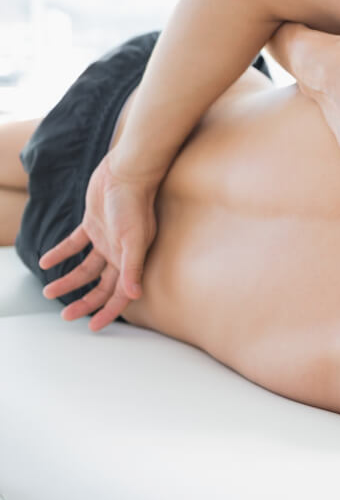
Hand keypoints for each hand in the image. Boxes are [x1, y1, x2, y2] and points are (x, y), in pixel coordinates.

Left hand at [38, 153, 159, 330]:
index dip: (108, 311)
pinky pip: (74, 245)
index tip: (93, 327)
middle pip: (101, 286)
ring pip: (86, 269)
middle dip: (84, 302)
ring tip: (48, 292)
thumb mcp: (134, 239)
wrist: (126, 173)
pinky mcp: (93, 225)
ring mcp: (105, 239)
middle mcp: (119, 253)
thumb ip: (133, 267)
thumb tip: (135, 295)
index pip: (120, 293)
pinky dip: (61, 254)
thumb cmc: (134, 205)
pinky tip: (45, 261)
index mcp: (131, 259)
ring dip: (68, 281)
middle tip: (65, 316)